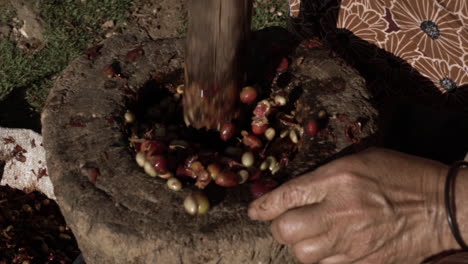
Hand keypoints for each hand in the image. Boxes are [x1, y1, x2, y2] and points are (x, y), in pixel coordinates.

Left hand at [248, 148, 453, 262]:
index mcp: (338, 179)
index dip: (264, 205)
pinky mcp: (363, 262)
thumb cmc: (401, 175)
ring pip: (303, 253)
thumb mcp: (360, 161)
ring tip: (308, 233)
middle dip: (277, 227)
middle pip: (286, 230)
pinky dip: (321, 257)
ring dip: (298, 244)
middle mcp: (339, 212)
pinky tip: (329, 246)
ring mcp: (351, 241)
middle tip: (284, 221)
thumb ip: (323, 176)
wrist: (441, 207)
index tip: (255, 211)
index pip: (287, 196)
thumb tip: (295, 191)